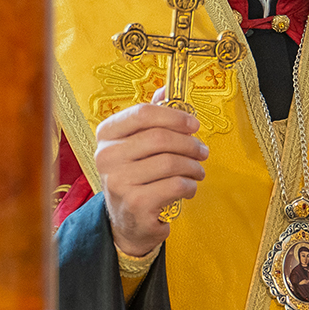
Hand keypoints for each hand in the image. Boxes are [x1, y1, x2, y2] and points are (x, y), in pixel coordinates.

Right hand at [92, 89, 206, 257]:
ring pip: (171, 162)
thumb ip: (151, 117)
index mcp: (106, 135)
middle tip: (202, 151)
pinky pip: (175, 185)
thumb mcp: (136, 144)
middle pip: (160, 138)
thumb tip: (166, 88)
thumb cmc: (136, 176)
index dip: (174, 116)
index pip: (143, 113)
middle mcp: (107, 157)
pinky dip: (189, 186)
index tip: (194, 124)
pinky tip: (188, 188)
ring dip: (193, 166)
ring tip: (198, 170)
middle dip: (189, 144)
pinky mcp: (135, 204)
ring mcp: (119, 182)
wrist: (127, 221)